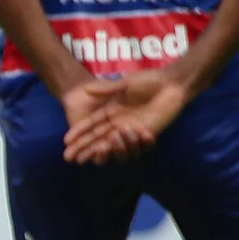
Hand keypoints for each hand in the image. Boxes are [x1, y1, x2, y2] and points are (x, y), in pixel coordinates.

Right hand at [62, 70, 192, 165]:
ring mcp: (133, 130)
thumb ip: (106, 90)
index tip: (66, 142)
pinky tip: (125, 144)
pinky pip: (137, 146)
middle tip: (70, 158)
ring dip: (108, 148)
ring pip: (116, 145)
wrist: (171, 84)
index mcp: (111, 111)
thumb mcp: (125, 83)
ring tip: (103, 147)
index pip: (91, 125)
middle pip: (98, 139)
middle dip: (84, 149)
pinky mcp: (148, 134)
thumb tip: (85, 90)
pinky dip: (132, 146)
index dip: (79, 133)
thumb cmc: (148, 81)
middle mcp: (119, 123)